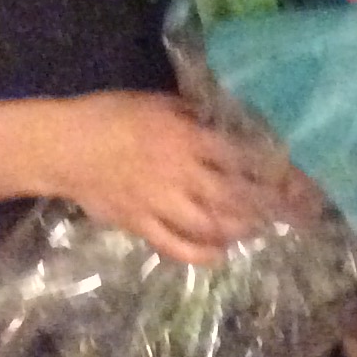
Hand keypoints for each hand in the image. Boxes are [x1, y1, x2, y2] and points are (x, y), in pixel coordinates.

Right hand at [55, 91, 269, 264]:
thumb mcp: (157, 102)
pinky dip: (202, 253)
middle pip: (233, 195)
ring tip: (258, 229)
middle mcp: (180, 173)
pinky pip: (177, 246)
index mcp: (186, 137)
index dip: (269, 169)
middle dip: (266, 205)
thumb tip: (225, 122)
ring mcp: (161, 203)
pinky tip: (219, 253)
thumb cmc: (110, 115)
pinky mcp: (141, 226)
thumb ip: (192, 114)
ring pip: (211, 224)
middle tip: (289, 212)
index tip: (293, 177)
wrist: (63, 146)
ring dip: (240, 229)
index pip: (239, 156)